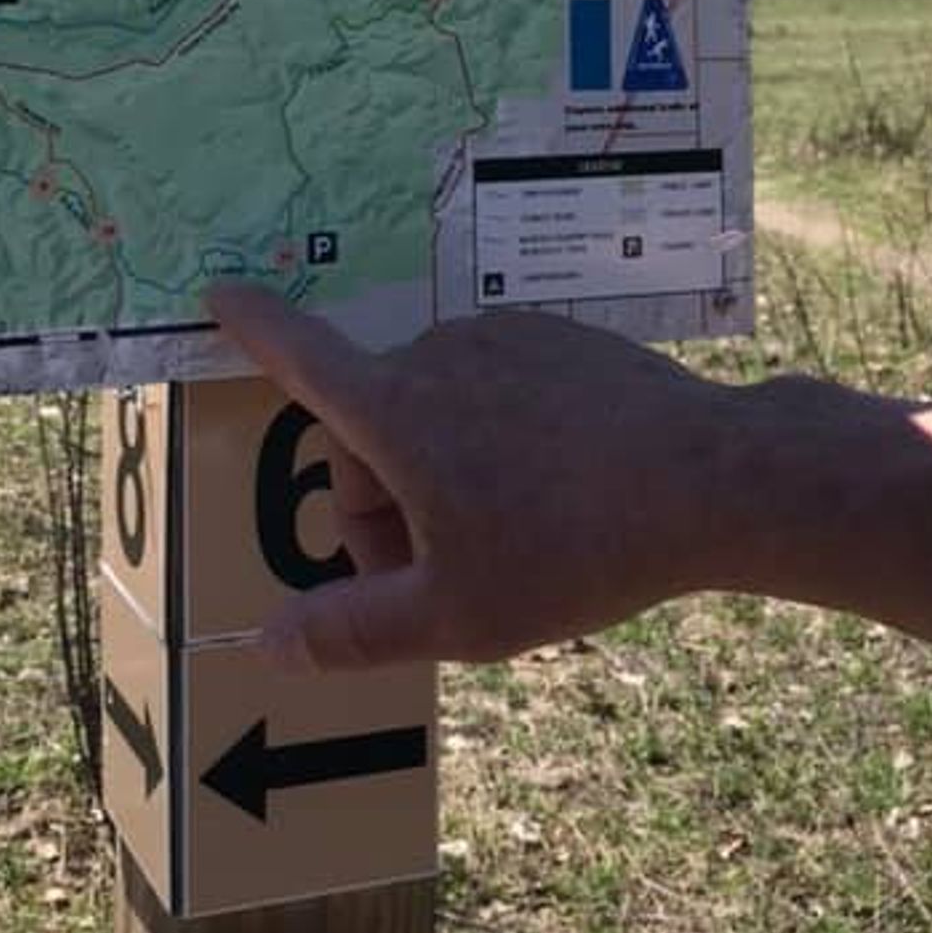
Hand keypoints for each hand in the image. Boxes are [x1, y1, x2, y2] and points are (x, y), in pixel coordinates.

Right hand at [205, 284, 769, 671]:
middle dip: (382, 501)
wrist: (712, 481)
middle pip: (371, 429)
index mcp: (396, 408)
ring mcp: (504, 338)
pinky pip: (497, 390)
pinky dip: (500, 440)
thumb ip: (353, 630)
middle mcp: (438, 353)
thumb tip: (266, 642)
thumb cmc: (572, 550)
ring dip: (441, 473)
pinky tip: (557, 497)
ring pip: (436, 412)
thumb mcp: (455, 616)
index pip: (300, 355)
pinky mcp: (559, 338)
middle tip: (438, 581)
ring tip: (510, 545)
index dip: (253, 327)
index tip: (219, 290)